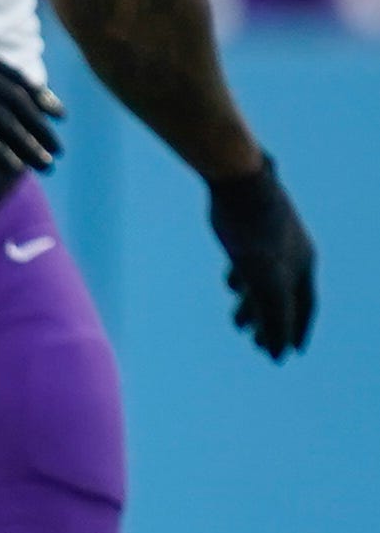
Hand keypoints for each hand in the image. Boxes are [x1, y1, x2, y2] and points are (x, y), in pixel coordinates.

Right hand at [0, 35, 62, 172]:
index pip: (17, 78)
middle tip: (57, 148)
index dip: (42, 98)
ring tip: (45, 164)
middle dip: (43, 127)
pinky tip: (14, 168)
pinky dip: (2, 154)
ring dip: (30, 146)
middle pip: (21, 102)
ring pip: (8, 123)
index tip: (56, 113)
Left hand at [207, 160, 315, 359]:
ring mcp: (275, 238)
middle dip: (272, 324)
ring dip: (254, 304)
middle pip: (285, 297)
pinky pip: (252, 260)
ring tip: (238, 325)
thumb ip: (272, 315)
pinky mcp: (252, 226)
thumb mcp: (261, 278)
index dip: (295, 332)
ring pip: (266, 279)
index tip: (289, 354)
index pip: (303, 309)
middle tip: (256, 347)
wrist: (237, 177)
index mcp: (303, 266)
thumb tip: (278, 354)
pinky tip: (230, 284)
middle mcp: (294, 253)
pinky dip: (243, 277)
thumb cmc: (251, 228)